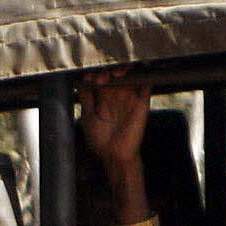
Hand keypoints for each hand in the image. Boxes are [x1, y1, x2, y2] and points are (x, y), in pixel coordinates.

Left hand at [78, 71, 149, 191]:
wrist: (115, 155)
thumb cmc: (100, 140)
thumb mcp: (88, 117)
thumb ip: (86, 99)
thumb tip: (80, 82)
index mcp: (103, 99)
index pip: (100, 79)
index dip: (95, 74)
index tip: (89, 77)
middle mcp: (117, 96)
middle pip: (114, 75)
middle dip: (107, 72)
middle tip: (100, 78)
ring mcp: (130, 98)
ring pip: (129, 76)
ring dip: (122, 71)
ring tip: (114, 75)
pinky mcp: (142, 102)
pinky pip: (145, 85)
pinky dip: (141, 76)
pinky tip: (131, 73)